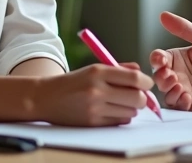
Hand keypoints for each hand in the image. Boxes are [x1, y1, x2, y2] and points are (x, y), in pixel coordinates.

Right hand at [35, 63, 152, 125]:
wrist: (45, 98)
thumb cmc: (74, 82)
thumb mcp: (94, 69)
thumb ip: (119, 69)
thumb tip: (142, 74)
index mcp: (98, 72)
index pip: (135, 78)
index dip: (146, 82)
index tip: (147, 84)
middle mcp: (97, 90)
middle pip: (137, 98)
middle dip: (142, 98)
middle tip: (138, 96)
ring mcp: (94, 108)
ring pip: (130, 112)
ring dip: (131, 108)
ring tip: (120, 103)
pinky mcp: (92, 123)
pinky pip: (119, 122)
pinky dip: (121, 117)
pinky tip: (111, 111)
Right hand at [149, 12, 191, 112]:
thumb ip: (186, 29)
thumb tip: (163, 14)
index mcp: (178, 58)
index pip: (158, 58)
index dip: (156, 59)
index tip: (160, 60)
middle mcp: (178, 75)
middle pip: (158, 77)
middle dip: (160, 77)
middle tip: (171, 76)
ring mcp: (184, 90)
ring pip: (165, 94)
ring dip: (168, 91)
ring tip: (179, 86)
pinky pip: (179, 106)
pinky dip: (179, 102)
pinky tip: (187, 97)